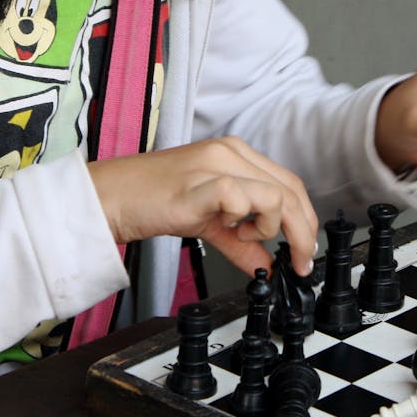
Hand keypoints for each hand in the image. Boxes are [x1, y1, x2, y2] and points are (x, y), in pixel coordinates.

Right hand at [87, 136, 317, 277]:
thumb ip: (240, 241)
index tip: (304, 252)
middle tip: (299, 262)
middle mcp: (230, 152)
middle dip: (302, 232)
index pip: (289, 183)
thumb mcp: (208, 222)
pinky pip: (243, 199)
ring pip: (276, 194)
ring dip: (274, 228)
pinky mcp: (201, 181)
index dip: (305, 220)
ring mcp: (216, 163)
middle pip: (291, 189)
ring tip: (247, 238)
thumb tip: (267, 264)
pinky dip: (246, 222)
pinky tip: (229, 230)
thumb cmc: (151, 201)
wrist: (112, 197)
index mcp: (234, 154)